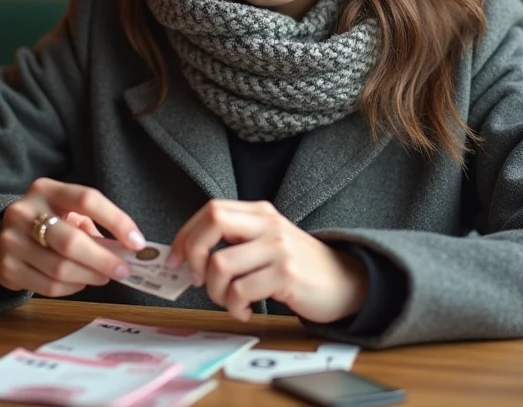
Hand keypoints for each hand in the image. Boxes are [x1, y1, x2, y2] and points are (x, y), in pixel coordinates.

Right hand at [0, 177, 145, 296]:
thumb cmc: (47, 223)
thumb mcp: (67, 213)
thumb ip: (93, 227)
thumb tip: (127, 250)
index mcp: (45, 190)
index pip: (87, 199)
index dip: (116, 221)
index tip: (137, 242)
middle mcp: (23, 211)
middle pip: (71, 240)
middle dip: (104, 259)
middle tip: (124, 270)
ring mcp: (11, 241)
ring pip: (60, 268)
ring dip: (90, 276)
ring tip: (104, 276)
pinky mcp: (6, 268)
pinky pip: (48, 286)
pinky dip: (72, 288)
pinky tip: (81, 282)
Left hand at [168, 200, 368, 323]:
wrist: (347, 282)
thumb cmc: (300, 266)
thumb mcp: (269, 241)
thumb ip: (237, 240)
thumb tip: (188, 256)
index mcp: (260, 212)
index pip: (211, 210)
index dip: (185, 235)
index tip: (175, 260)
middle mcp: (268, 224)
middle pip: (212, 222)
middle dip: (193, 253)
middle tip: (197, 279)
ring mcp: (278, 248)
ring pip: (220, 265)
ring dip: (216, 292)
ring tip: (230, 302)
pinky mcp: (286, 275)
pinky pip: (240, 292)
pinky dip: (235, 308)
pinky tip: (246, 311)